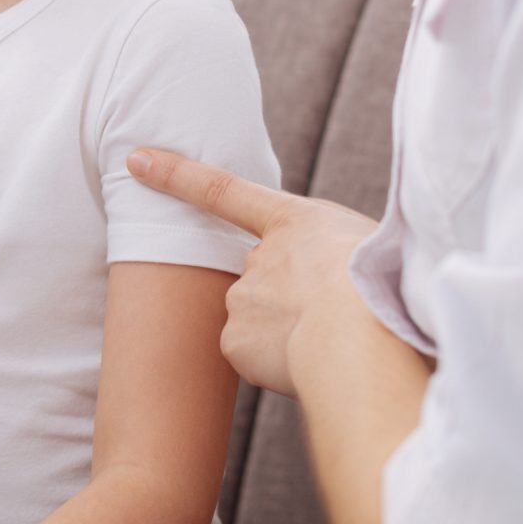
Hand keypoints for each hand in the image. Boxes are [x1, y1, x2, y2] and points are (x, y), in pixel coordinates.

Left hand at [128, 149, 377, 396]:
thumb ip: (336, 251)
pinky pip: (254, 356)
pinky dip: (278, 364)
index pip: (224, 190)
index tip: (137, 159)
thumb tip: (327, 280)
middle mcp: (258, 256)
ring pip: (260, 320)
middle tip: (331, 316)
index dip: (177, 174)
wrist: (360, 334)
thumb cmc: (385, 290)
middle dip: (289, 298)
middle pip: (263, 277)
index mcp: (295, 222)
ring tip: (331, 342)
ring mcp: (241, 297)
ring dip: (289, 333)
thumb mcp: (373, 248)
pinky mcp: (234, 341)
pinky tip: (309, 363)